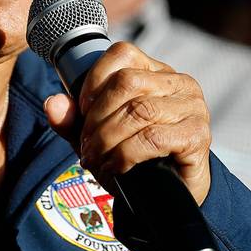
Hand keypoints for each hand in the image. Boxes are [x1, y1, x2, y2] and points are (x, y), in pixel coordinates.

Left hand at [44, 42, 212, 203]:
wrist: (170, 197)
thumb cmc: (136, 159)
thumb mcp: (98, 136)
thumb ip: (73, 120)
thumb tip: (52, 104)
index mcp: (156, 72)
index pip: (122, 53)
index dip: (94, 80)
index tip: (81, 110)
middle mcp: (179, 83)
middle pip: (127, 82)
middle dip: (97, 116)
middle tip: (87, 145)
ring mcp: (193, 107)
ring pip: (138, 110)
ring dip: (108, 139)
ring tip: (96, 159)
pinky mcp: (198, 135)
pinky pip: (152, 138)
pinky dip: (125, 155)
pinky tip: (116, 168)